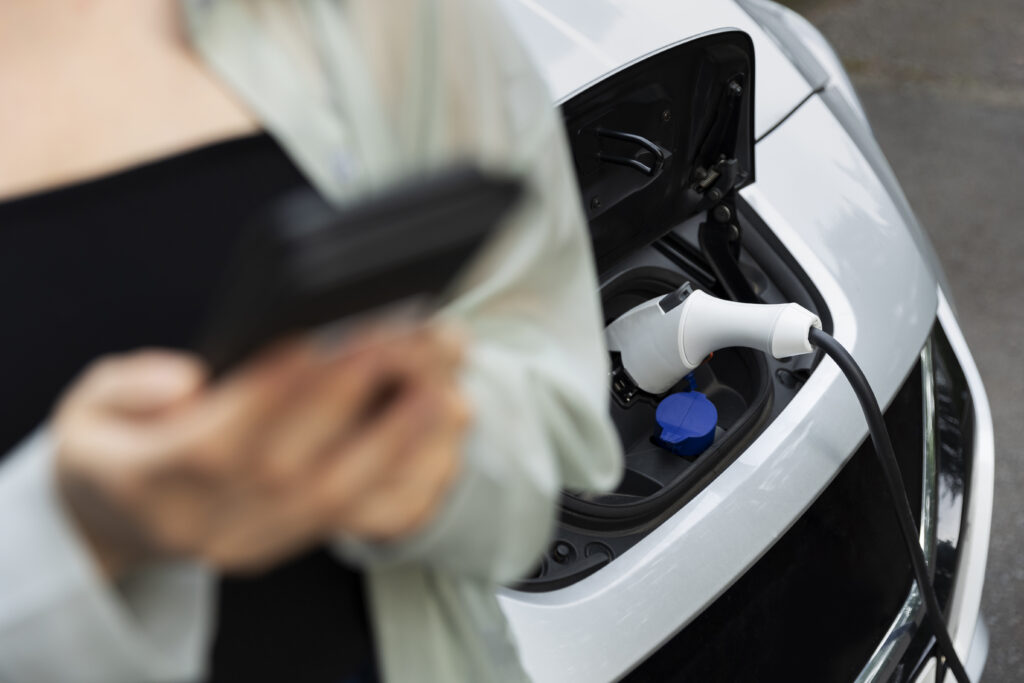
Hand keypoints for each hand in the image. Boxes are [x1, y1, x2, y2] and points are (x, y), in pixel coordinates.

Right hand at [53, 324, 469, 579]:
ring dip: (409, 434)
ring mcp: (260, 541)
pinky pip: (367, 522)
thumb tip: (186, 381)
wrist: (120, 522)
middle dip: (369, 393)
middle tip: (421, 335)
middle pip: (303, 463)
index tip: (342, 329)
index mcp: (151, 480)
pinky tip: (448, 425)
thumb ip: (126, 389)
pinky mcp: (295, 544)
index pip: (225, 435)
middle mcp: (213, 521)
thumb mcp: (86, 408)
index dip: (286, 385)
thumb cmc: (113, 450)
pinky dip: (419, 474)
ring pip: (347, 496)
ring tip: (449, 374)